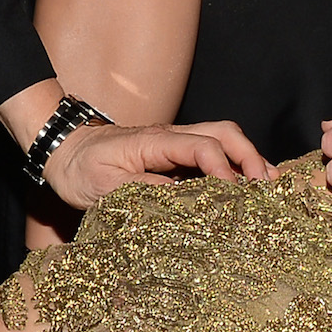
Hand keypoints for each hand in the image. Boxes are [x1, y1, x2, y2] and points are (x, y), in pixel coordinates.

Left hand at [41, 118, 270, 211]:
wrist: (63, 151)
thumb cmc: (80, 168)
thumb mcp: (103, 187)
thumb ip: (141, 191)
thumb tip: (179, 199)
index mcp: (153, 141)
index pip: (200, 147)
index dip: (223, 170)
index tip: (235, 196)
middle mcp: (170, 136)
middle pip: (222, 132)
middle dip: (249, 155)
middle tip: (267, 186)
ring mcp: (174, 144)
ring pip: (221, 138)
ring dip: (247, 157)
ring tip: (268, 185)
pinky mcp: (173, 155)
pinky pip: (211, 152)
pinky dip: (234, 165)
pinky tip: (246, 186)